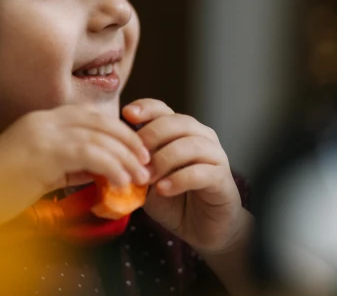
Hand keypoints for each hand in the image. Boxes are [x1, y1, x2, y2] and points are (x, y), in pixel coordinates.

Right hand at [0, 103, 150, 230]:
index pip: (88, 116)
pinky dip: (111, 167)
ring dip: (125, 156)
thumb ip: (68, 166)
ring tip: (139, 176)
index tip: (133, 149)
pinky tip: (120, 182)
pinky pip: (90, 155)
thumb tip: (99, 172)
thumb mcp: (39, 171)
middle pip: (99, 120)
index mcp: (40, 120)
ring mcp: (43, 134)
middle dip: (127, 139)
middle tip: (145, 160)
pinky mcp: (44, 152)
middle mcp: (43, 120)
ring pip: (98, 137)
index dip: (116, 130)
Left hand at [122, 99, 245, 254]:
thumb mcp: (147, 178)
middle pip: (176, 122)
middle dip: (151, 136)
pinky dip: (179, 179)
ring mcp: (215, 155)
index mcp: (179, 131)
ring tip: (146, 178)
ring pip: (190, 145)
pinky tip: (163, 189)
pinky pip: (202, 172)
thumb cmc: (171, 199)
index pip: (162, 109)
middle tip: (134, 156)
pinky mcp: (223, 178)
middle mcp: (200, 136)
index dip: (145, 108)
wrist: (200, 227)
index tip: (127, 115)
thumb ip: (135, 163)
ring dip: (164, 160)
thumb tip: (112, 153)